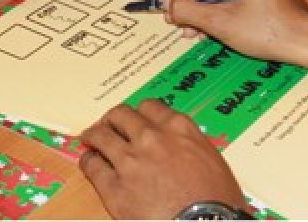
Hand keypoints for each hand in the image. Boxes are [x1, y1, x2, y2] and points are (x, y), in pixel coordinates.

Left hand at [80, 100, 246, 218]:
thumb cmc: (218, 200)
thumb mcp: (213, 160)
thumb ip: (190, 145)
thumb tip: (182, 148)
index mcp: (178, 128)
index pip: (150, 106)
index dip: (141, 113)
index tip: (138, 118)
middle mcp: (151, 138)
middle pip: (122, 115)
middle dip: (115, 119)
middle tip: (111, 124)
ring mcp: (130, 161)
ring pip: (102, 135)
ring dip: (96, 134)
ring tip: (91, 137)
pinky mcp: (115, 187)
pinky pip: (93, 166)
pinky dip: (89, 161)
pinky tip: (90, 161)